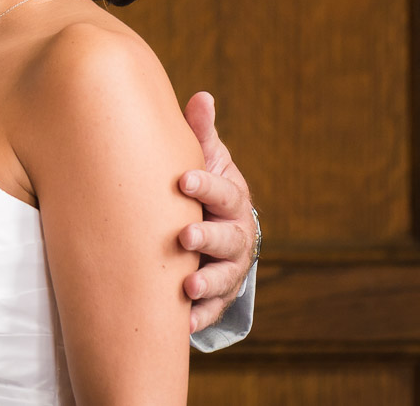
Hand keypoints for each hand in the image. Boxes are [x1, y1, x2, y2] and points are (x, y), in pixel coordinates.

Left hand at [177, 91, 256, 333]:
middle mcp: (237, 234)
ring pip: (224, 277)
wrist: (219, 229)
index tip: (183, 180)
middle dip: (207, 238)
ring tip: (187, 287)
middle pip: (227, 238)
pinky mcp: (219, 296)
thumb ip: (201, 134)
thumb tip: (201, 96)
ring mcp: (230, 268)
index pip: (222, 191)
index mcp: (232, 198)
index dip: (205, 185)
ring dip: (206, 283)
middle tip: (185, 237)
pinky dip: (199, 318)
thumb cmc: (205, 188)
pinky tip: (183, 324)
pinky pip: (212, 310)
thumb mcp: (207, 160)